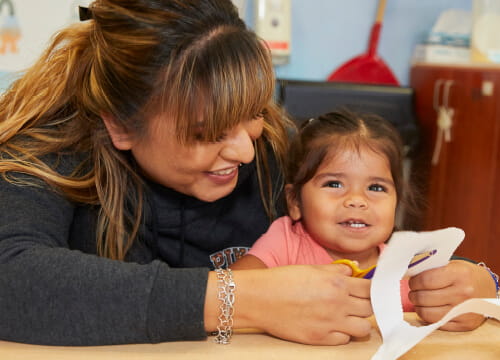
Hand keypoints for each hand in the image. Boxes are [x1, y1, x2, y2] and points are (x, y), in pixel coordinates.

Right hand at [232, 264, 372, 344]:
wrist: (260, 298)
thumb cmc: (282, 280)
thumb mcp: (311, 268)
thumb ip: (335, 271)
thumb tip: (351, 272)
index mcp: (337, 283)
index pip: (370, 289)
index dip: (372, 289)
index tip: (369, 291)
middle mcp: (338, 304)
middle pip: (370, 308)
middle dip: (367, 305)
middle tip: (357, 303)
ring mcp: (330, 323)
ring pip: (363, 328)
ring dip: (358, 322)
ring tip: (347, 317)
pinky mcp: (320, 338)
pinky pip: (344, 340)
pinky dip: (342, 334)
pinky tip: (332, 326)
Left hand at [408, 260, 496, 330]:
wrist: (487, 288)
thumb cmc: (465, 275)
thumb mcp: (452, 266)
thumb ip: (432, 270)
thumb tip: (408, 275)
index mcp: (459, 274)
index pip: (425, 280)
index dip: (414, 282)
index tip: (412, 282)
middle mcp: (463, 293)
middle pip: (423, 298)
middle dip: (413, 295)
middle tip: (414, 292)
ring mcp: (464, 310)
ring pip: (426, 313)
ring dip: (418, 307)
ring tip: (420, 301)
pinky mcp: (464, 324)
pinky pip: (436, 324)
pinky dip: (428, 317)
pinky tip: (430, 309)